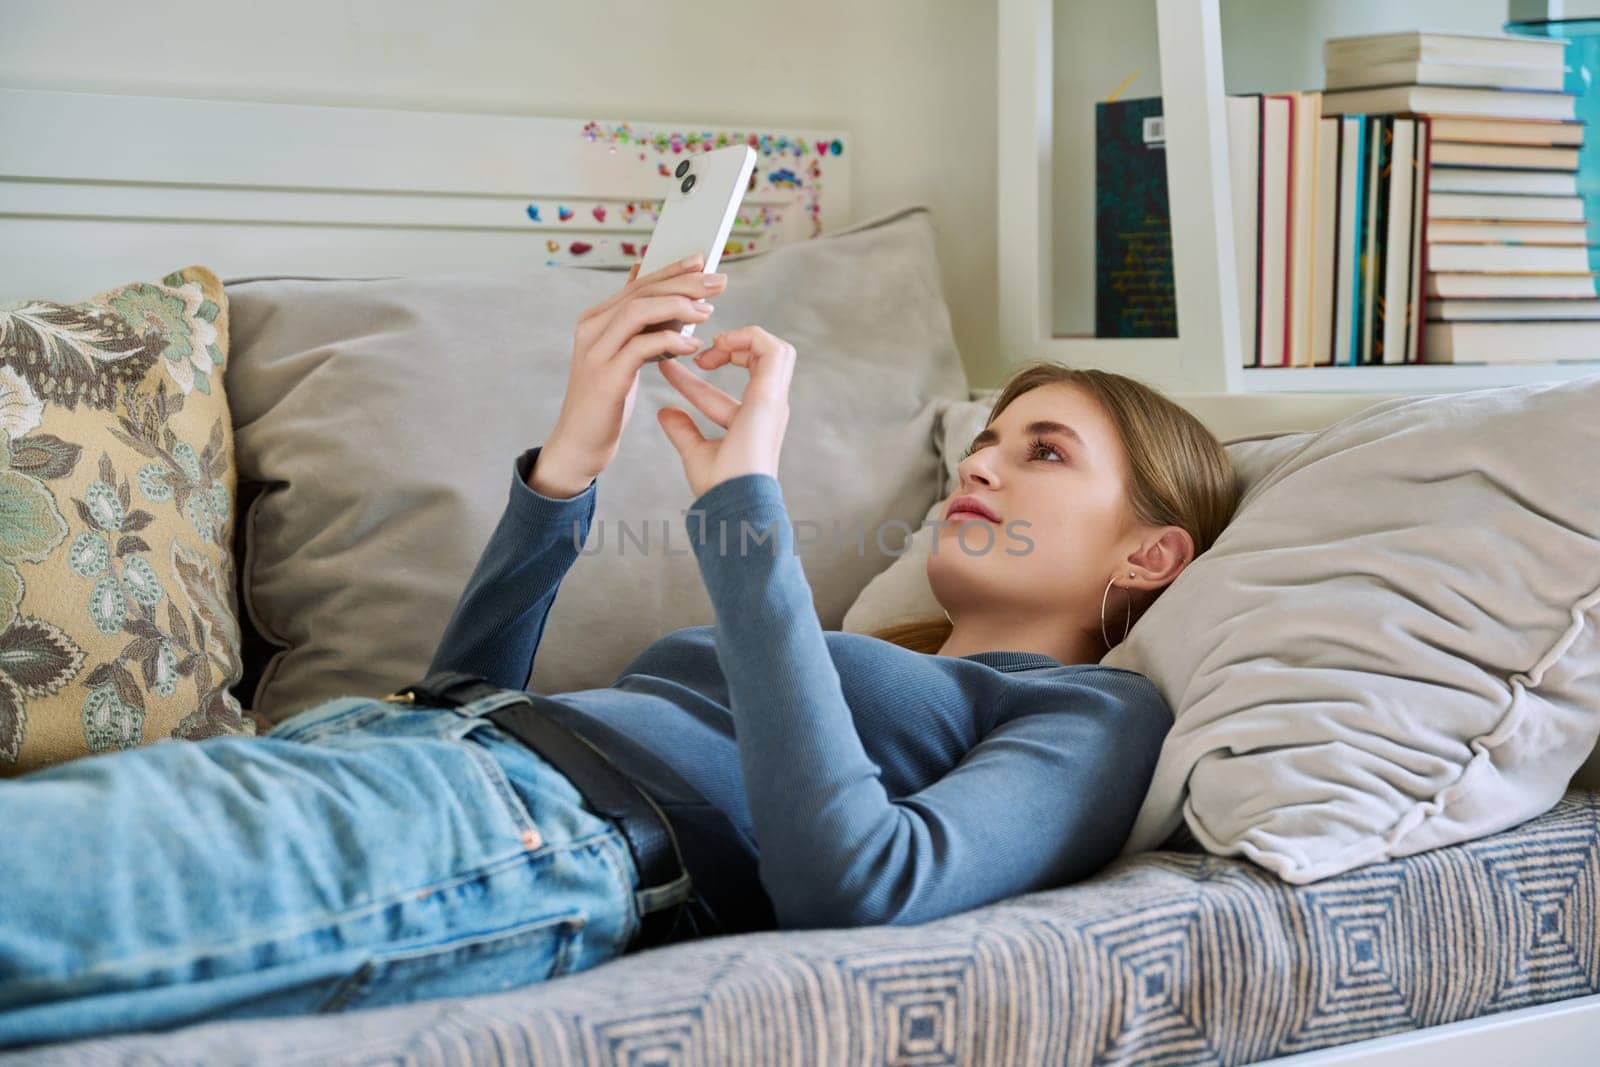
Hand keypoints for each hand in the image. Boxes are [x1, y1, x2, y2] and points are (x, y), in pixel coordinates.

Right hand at [536, 256, 726, 494]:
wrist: (578, 444)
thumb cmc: (606, 400)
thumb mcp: (620, 354)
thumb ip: (633, 322)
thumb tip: (646, 282)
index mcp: (595, 320)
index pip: (638, 283)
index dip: (671, 269)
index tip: (702, 260)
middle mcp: (591, 329)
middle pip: (641, 292)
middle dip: (683, 283)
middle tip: (717, 282)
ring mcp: (595, 352)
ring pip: (639, 312)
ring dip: (678, 307)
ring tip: (708, 312)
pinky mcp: (605, 378)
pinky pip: (641, 348)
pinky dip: (671, 342)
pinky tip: (693, 345)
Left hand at [654, 326, 795, 499]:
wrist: (733, 502)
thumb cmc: (719, 487)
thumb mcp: (695, 452)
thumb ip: (683, 430)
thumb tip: (664, 412)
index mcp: (754, 420)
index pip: (725, 389)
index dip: (692, 377)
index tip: (665, 366)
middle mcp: (768, 407)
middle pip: (764, 360)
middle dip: (734, 345)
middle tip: (698, 355)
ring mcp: (772, 400)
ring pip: (776, 350)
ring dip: (743, 338)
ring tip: (712, 346)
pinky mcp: (769, 396)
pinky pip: (773, 350)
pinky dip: (748, 337)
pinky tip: (719, 345)